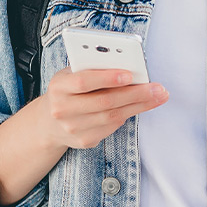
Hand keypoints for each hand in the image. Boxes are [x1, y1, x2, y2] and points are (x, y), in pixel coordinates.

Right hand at [41, 67, 167, 149]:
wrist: (49, 122)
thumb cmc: (69, 89)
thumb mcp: (72, 74)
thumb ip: (94, 68)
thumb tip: (129, 65)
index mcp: (59, 87)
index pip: (83, 81)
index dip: (107, 78)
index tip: (130, 74)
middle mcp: (62, 110)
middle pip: (105, 102)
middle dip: (135, 94)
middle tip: (158, 87)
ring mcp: (72, 128)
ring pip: (113, 117)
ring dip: (140, 106)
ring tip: (158, 96)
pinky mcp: (83, 141)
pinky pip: (112, 127)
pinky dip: (128, 115)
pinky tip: (141, 106)